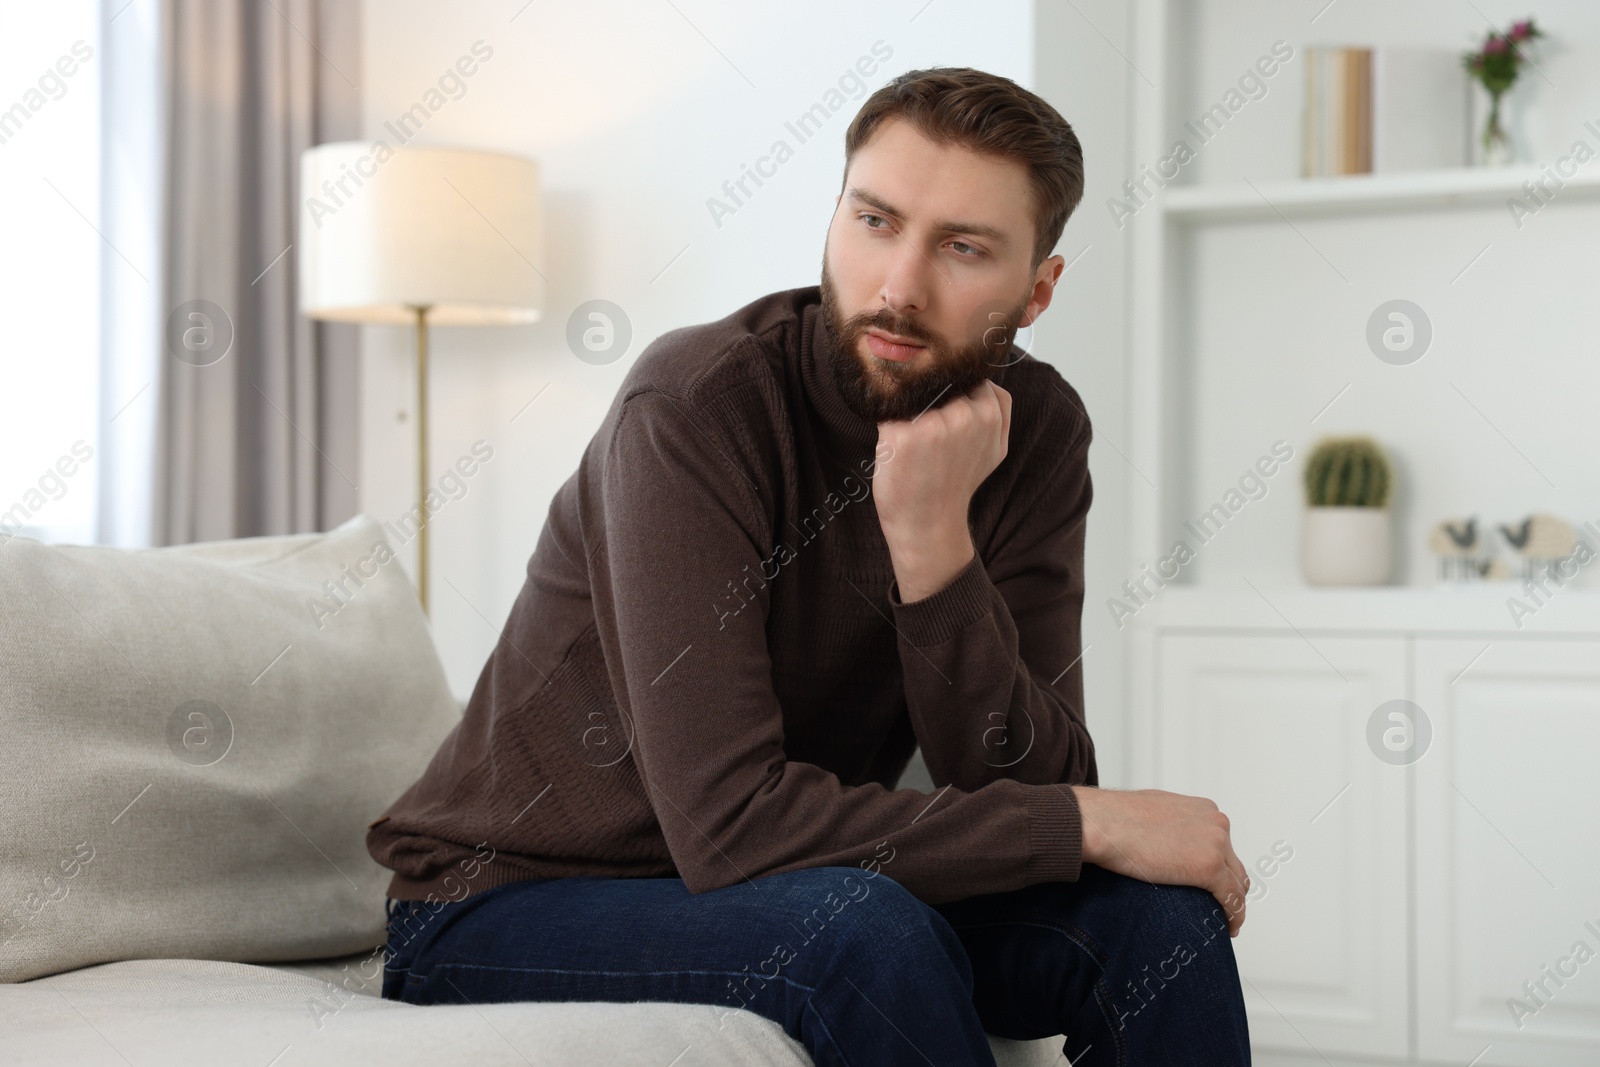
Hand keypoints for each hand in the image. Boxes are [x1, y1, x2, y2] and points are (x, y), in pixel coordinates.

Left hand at [873, 380, 1011, 600]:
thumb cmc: (958, 482)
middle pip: (939, 381)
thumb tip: (982, 372)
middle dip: (930, 396)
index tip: (944, 409)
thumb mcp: (997, 447)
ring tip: (913, 439)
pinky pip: (887, 410)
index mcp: (989, 414)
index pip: (969, 376)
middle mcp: (963, 415)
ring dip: (908, 407)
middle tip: (926, 427)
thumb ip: (999, 407)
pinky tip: (896, 446)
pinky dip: (887, 422)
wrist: (929, 524)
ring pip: (913, 392)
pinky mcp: (900, 436)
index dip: (954, 389)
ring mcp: (931, 425)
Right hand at [1069, 785, 1251, 936]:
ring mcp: (1216, 845)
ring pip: (1237, 883)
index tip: (1213, 886)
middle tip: (1220, 908)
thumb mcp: (1152, 811)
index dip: (1220, 868)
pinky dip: (1234, 916)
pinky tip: (1227, 928)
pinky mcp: (1210, 867)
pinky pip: (1232, 900)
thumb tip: (1164, 840)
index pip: (1222, 844)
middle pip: (1234, 864)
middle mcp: (1216, 823)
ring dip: (1234, 904)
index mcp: (1204, 809)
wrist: (1103, 823)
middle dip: (1229, 887)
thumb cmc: (1114, 817)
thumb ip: (1170, 823)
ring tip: (1224, 922)